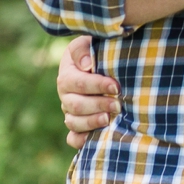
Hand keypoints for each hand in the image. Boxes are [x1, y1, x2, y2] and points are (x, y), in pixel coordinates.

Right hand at [56, 34, 118, 149]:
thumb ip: (84, 50)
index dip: (96, 85)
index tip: (115, 86)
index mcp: (67, 74)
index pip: (77, 83)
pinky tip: (95, 138)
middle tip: (118, 105)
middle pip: (75, 105)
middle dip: (98, 105)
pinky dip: (81, 140)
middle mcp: (65, 95)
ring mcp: (70, 112)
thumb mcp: (90, 42)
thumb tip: (87, 65)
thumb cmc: (99, 51)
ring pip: (73, 122)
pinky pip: (73, 138)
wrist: (103, 65)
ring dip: (91, 123)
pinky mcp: (77, 127)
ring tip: (109, 119)